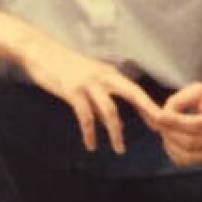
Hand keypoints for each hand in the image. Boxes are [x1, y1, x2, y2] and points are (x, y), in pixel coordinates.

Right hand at [17, 33, 161, 153]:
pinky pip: (85, 117)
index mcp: (109, 73)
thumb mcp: (87, 79)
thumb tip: (106, 121)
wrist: (40, 52)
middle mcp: (103, 76)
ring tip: (120, 150)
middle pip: (132, 93)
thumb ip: (99, 98)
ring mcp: (88, 83)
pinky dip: (90, 133)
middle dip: (148, 111)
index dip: (149, 105)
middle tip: (159, 129)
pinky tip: (91, 145)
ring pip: (110, 110)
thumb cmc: (63, 67)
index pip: (135, 89)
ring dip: (116, 132)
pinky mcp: (72, 91)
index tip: (161, 122)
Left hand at [157, 82, 201, 166]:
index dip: (177, 121)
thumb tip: (162, 115)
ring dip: (169, 141)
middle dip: (169, 131)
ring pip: (185, 154)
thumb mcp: (199, 90)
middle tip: (157, 118)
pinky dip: (172, 150)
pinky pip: (184, 161)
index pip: (198, 125)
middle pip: (189, 142)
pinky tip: (170, 136)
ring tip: (165, 126)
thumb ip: (179, 100)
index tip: (159, 115)